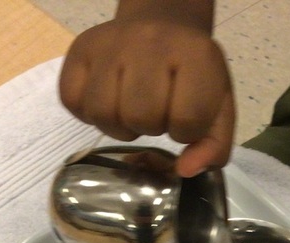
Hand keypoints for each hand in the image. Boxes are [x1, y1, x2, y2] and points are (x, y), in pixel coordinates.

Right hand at [59, 17, 234, 176]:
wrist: (162, 25)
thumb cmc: (191, 73)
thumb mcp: (217, 106)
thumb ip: (213, 145)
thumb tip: (186, 170)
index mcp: (196, 56)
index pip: (186, 120)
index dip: (185, 132)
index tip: (184, 119)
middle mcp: (150, 42)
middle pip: (140, 116)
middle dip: (150, 126)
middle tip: (156, 113)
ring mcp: (110, 44)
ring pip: (102, 113)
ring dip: (118, 125)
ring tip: (131, 110)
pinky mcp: (79, 50)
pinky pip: (72, 101)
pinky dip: (88, 113)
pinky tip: (108, 101)